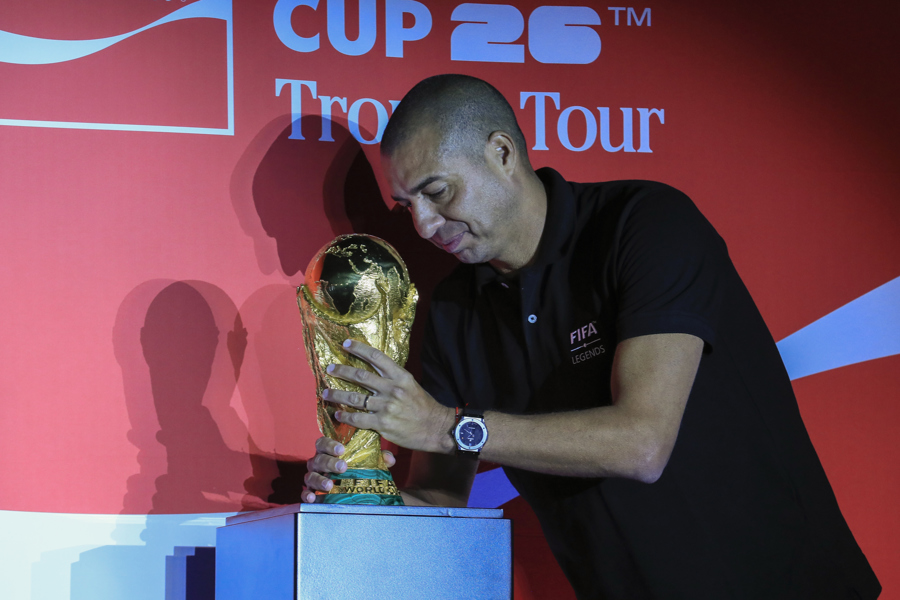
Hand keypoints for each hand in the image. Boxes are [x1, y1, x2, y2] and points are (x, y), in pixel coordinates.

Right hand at [301, 435, 396, 502]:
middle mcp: (318, 462)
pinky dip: (306, 495)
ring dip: (319, 479)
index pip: (323, 442)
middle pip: (318, 459)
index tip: (342, 450)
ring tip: (330, 484)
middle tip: (343, 467)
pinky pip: (304, 493)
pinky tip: (313, 498)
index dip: (330, 445)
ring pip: (310, 475)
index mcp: (328, 451)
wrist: (351, 485)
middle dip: (330, 463)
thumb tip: (390, 459)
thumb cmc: (356, 467)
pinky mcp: (310, 491)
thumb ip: (378, 457)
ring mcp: (313, 476)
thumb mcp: (368, 461)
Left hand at [323, 339, 455, 454]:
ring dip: (337, 394)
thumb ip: (393, 379)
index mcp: (401, 376)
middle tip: (330, 368)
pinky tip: (338, 414)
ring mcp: (386, 407)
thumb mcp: (411, 386)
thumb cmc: (424, 407)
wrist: (436, 428)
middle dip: (342, 370)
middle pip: (361, 375)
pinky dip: (346, 416)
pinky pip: (358, 419)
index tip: (345, 343)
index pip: (377, 357)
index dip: (359, 348)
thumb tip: (375, 373)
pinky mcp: (383, 424)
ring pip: (355, 398)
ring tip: (326, 393)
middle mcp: (392, 389)